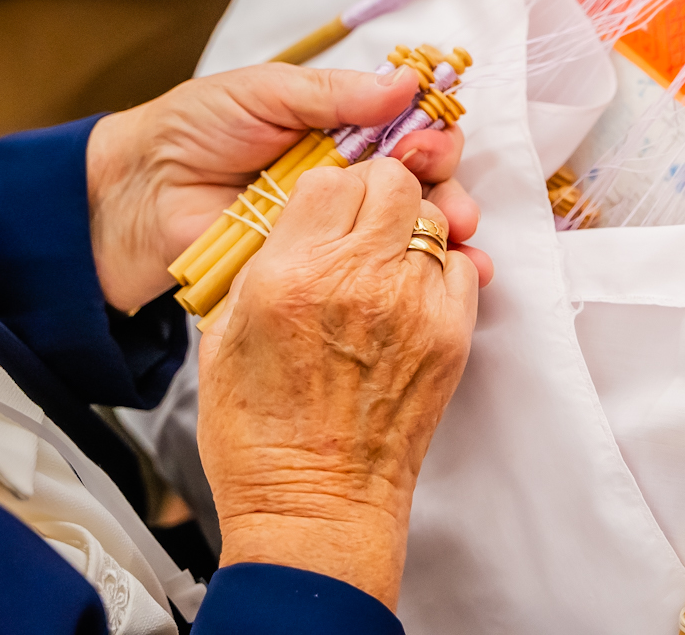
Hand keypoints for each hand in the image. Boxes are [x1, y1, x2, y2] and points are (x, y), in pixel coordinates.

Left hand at [84, 64, 489, 312]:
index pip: (408, 129)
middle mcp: (348, 178)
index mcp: (340, 128)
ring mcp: (335, 229)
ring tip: (457, 240)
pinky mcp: (319, 271)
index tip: (428, 144)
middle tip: (445, 200)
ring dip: (443, 235)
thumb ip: (333, 94)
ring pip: (406, 232)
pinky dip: (416, 281)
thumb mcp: (266, 93)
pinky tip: (451, 278)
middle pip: (421, 183)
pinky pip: (370, 276)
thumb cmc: (195, 129)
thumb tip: (406, 82)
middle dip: (447, 189)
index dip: (431, 136)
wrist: (137, 194)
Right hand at [198, 156, 478, 607]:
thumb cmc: (260, 435)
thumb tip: (293, 219)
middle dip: (374, 194)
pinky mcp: (452, 333)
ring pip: (431, 216)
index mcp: (292, 274)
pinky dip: (439, 270)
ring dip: (408, 229)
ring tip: (383, 265)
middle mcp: (359, 279)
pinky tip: (409, 296)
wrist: (317, 507)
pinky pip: (461, 266)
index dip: (325, 190)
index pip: (328, 178)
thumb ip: (261, 262)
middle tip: (359, 224)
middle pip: (390, 181)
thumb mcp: (223, 335)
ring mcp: (414, 305)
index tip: (321, 211)